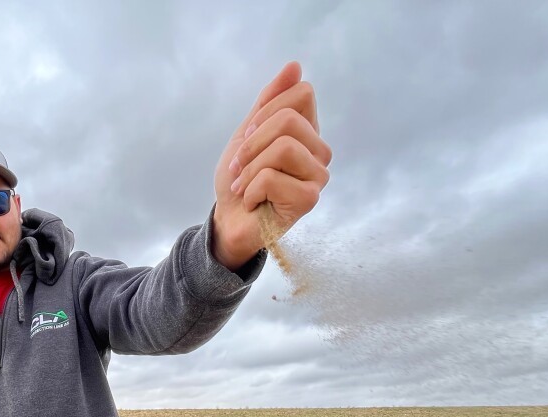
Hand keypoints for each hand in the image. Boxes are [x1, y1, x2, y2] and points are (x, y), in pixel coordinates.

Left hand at [211, 61, 332, 270]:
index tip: (248, 135)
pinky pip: (273, 177)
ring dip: (250, 168)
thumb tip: (295, 66)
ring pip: (283, 147)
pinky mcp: (310, 199)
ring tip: (245, 185)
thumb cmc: (240, 179)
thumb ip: (270, 101)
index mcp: (308, 131)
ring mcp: (318, 176)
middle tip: (241, 166)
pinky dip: (252, 189)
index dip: (266, 110)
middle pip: (289, 119)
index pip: (302, 93)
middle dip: (252, 143)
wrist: (228, 219)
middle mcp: (319, 151)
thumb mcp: (248, 132)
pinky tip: (254, 201)